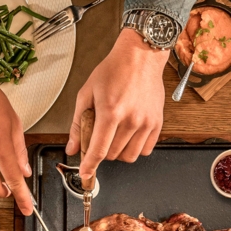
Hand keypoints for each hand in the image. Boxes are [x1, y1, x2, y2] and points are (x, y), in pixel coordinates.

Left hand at [66, 29, 166, 177]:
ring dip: (119, 152)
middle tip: (100, 136)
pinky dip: (135, 148)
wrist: (140, 57)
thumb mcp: (87, 93)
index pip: (99, 150)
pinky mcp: (157, 123)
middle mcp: (131, 119)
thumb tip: (73, 147)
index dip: (90, 165)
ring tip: (115, 135)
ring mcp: (146, 123)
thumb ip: (78, 123)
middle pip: (113, 155)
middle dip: (102, 151)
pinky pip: (145, 150)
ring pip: (129, 156)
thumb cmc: (113, 70)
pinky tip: (129, 135)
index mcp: (110, 112)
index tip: (86, 173)